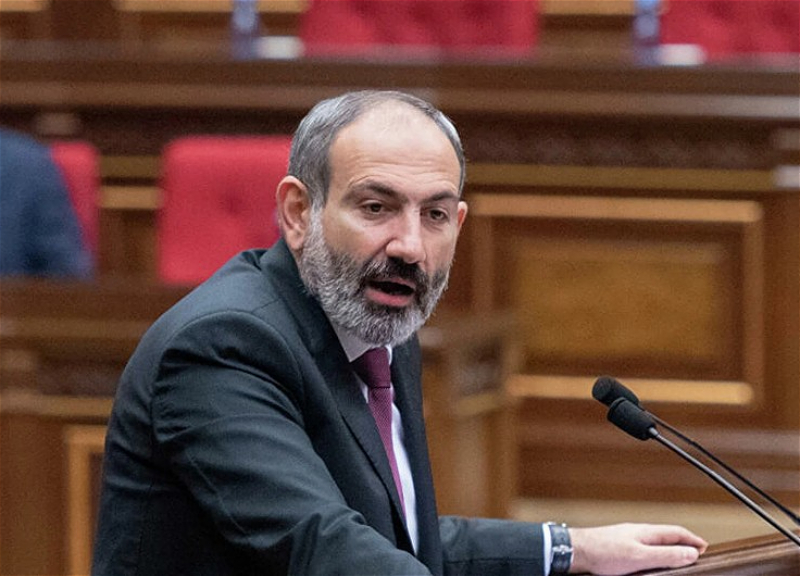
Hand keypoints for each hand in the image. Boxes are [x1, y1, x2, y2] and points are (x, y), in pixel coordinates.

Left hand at [568, 523, 707, 574]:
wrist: (575, 551)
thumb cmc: (603, 552)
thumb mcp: (640, 557)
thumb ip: (665, 555)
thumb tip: (690, 553)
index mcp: (646, 532)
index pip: (676, 532)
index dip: (693, 540)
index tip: (705, 548)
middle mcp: (637, 533)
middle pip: (666, 536)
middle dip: (682, 544)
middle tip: (694, 554)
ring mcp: (627, 539)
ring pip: (654, 542)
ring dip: (668, 549)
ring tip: (676, 558)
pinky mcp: (618, 548)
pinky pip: (642, 548)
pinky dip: (653, 554)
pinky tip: (650, 562)